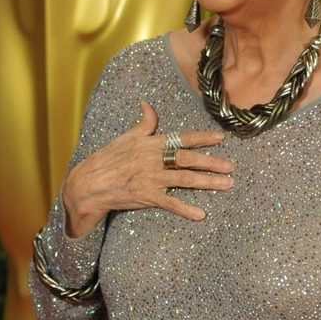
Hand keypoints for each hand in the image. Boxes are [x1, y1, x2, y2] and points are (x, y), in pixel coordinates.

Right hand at [62, 101, 233, 236]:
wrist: (89, 183)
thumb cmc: (107, 158)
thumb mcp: (126, 137)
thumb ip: (144, 123)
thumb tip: (148, 105)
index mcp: (150, 143)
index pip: (181, 138)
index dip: (202, 137)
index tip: (221, 138)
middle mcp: (153, 159)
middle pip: (188, 159)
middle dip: (211, 161)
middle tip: (231, 165)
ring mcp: (151, 178)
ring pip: (184, 179)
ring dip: (207, 182)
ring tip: (226, 184)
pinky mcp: (146, 196)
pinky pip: (169, 203)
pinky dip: (185, 209)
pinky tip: (201, 214)